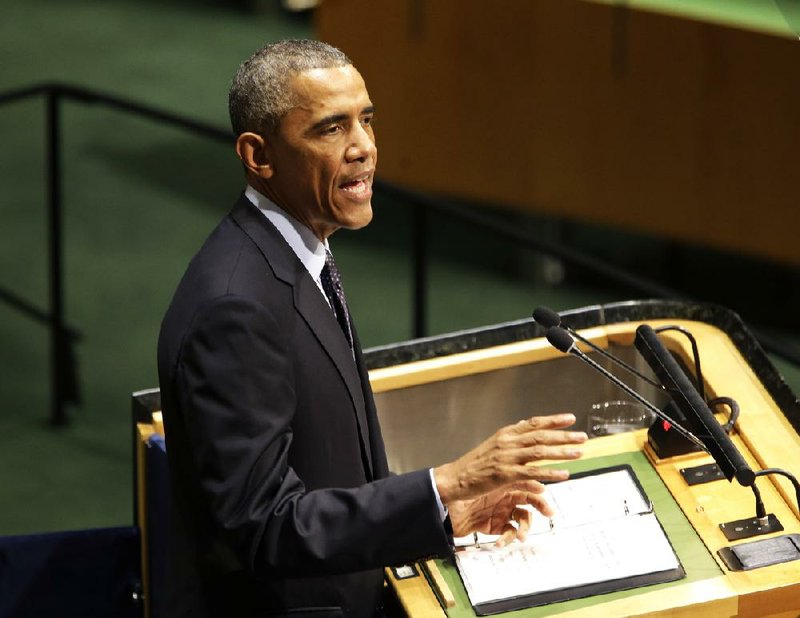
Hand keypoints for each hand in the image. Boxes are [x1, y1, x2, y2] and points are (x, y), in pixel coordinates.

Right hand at [433, 413, 586, 505]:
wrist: (456, 478)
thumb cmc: (474, 464)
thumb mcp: (493, 445)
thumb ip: (513, 437)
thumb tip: (528, 426)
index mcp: (505, 434)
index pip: (533, 423)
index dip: (553, 420)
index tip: (570, 418)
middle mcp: (507, 443)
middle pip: (541, 436)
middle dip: (564, 436)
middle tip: (582, 437)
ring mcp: (506, 458)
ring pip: (539, 452)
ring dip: (561, 452)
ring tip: (579, 453)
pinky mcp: (505, 474)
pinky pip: (532, 472)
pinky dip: (550, 472)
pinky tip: (564, 474)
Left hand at [447, 481, 549, 545]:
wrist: (444, 504)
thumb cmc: (465, 487)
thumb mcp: (492, 480)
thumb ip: (515, 479)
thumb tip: (538, 481)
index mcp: (505, 480)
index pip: (528, 483)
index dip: (539, 491)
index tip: (546, 499)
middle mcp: (504, 495)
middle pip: (529, 501)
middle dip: (540, 509)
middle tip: (548, 514)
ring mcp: (499, 511)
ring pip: (521, 520)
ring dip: (524, 529)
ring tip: (521, 536)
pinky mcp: (492, 526)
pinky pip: (507, 534)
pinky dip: (507, 539)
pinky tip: (501, 542)